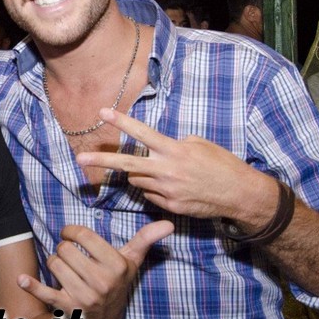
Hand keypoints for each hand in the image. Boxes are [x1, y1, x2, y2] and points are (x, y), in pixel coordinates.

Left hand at [18, 220, 172, 318]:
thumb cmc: (117, 284)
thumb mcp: (132, 262)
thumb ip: (145, 241)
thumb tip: (169, 224)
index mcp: (116, 266)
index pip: (83, 236)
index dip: (71, 231)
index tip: (70, 234)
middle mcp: (101, 282)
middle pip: (65, 249)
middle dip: (64, 249)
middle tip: (70, 256)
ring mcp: (83, 296)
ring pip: (53, 263)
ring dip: (54, 263)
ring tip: (64, 269)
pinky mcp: (67, 308)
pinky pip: (45, 292)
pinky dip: (31, 286)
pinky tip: (21, 280)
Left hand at [76, 108, 275, 221]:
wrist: (239, 194)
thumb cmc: (221, 164)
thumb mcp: (199, 145)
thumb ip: (173, 145)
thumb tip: (155, 150)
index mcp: (174, 150)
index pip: (142, 134)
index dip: (122, 122)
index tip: (102, 112)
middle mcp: (166, 170)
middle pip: (127, 165)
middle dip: (101, 162)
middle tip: (79, 159)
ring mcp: (167, 190)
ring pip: (138, 180)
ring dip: (140, 174)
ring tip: (163, 171)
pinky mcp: (170, 205)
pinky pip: (150, 194)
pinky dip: (154, 188)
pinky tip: (172, 186)